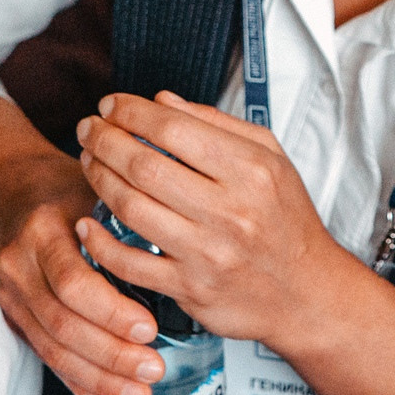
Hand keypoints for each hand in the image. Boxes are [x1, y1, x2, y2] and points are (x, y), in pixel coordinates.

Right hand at [0, 148, 167, 394]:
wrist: (12, 187)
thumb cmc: (67, 187)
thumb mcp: (96, 188)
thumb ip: (128, 220)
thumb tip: (184, 253)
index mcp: (43, 229)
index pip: (73, 282)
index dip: (111, 311)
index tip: (149, 328)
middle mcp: (20, 264)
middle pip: (62, 323)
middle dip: (110, 354)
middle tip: (152, 370)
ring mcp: (11, 292)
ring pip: (51, 346)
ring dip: (97, 376)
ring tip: (138, 393)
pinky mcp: (13, 313)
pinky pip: (43, 353)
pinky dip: (74, 379)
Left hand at [75, 91, 360, 348]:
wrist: (307, 293)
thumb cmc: (286, 220)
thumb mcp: (271, 159)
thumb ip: (217, 124)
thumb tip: (162, 101)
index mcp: (250, 170)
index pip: (174, 129)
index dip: (132, 112)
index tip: (111, 105)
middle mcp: (230, 211)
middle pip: (144, 165)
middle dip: (105, 140)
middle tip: (88, 128)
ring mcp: (207, 253)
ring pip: (132, 207)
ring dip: (98, 179)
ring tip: (88, 161)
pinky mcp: (190, 289)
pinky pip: (129, 263)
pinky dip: (99, 241)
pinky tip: (87, 222)